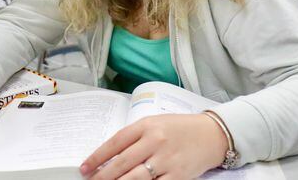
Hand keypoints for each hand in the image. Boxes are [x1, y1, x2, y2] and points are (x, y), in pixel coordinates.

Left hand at [80, 114, 228, 178]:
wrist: (212, 134)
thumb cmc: (180, 128)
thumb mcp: (155, 123)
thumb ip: (134, 137)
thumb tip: (110, 156)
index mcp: (147, 125)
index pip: (116, 142)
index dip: (97, 157)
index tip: (85, 168)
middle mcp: (155, 141)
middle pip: (122, 163)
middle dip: (103, 176)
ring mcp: (166, 160)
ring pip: (135, 178)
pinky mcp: (177, 175)